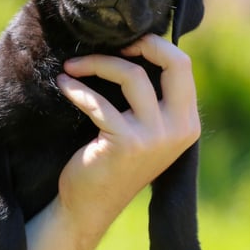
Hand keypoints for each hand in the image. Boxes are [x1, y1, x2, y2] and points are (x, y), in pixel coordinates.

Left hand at [55, 34, 200, 237]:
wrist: (89, 205)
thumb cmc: (111, 161)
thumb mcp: (143, 129)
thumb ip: (151, 98)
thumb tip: (137, 47)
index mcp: (187, 123)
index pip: (183, 66)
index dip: (155, 46)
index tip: (125, 45)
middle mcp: (179, 129)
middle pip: (174, 63)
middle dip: (141, 44)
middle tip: (108, 44)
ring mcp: (154, 137)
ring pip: (132, 75)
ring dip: (96, 64)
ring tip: (72, 66)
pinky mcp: (126, 143)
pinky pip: (98, 102)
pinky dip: (77, 89)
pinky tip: (63, 85)